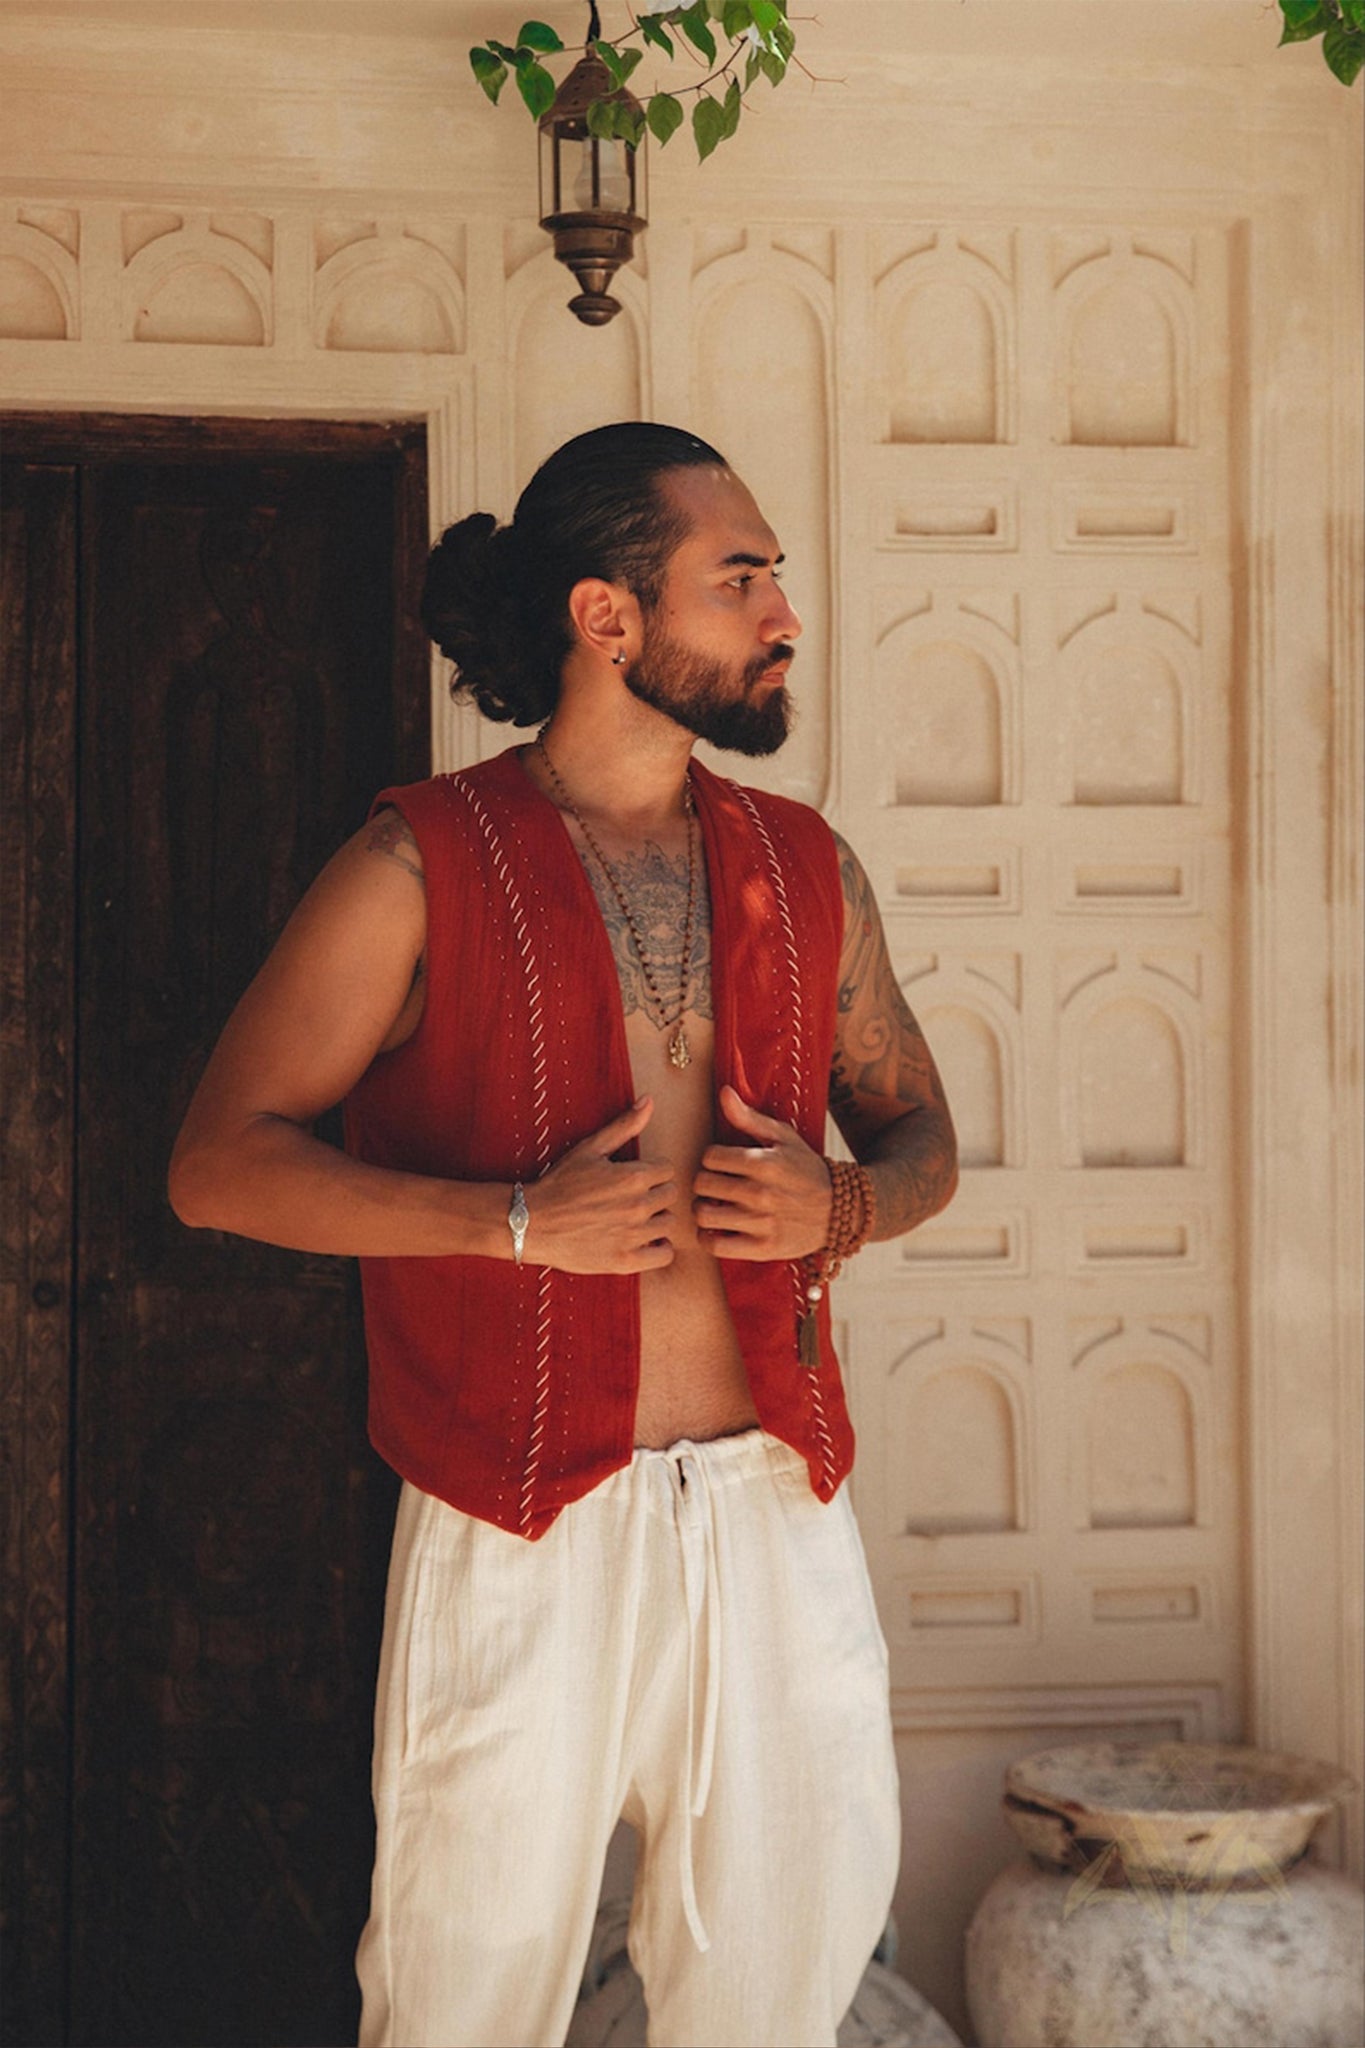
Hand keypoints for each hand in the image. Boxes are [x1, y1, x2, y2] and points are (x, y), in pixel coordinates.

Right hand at [524, 1097, 676, 1273]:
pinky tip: (641, 1241)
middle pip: (671, 1196)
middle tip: (631, 1198)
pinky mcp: (626, 1261)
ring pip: (668, 1224)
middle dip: (655, 1194)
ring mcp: (633, 1236)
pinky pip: (664, 1255)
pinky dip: (658, 1248)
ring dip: (655, 1220)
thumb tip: (649, 1100)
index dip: (652, 1171)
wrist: (530, 1223)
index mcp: (633, 1176)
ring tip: (631, 1219)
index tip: (635, 1178)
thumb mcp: (590, 1149)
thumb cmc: (559, 1183)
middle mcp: (638, 1206)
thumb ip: (624, 1126)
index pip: (668, 1170)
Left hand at [692, 1084, 831, 1260]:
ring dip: (703, 1209)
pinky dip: (708, 1237)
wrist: (840, 1211)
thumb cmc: (806, 1170)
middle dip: (705, 1182)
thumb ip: (749, 1117)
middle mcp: (760, 1193)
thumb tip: (723, 1093)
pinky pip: (716, 1245)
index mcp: (764, 1162)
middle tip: (715, 1185)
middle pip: (703, 1184)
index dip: (712, 1159)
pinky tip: (716, 1229)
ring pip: (704, 1215)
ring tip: (712, 1206)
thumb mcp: (784, 1138)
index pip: (710, 1157)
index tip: (721, 1164)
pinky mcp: (763, 1248)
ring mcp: (761, 1223)